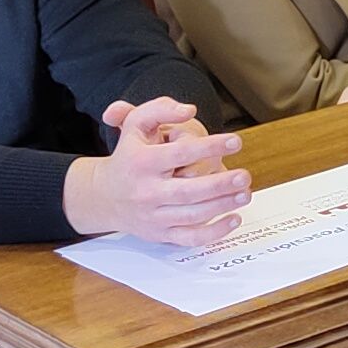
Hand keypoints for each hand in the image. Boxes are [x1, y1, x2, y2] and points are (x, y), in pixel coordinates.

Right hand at [69, 96, 250, 244]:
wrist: (103, 196)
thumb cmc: (128, 156)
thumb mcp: (135, 125)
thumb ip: (160, 109)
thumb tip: (189, 110)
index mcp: (141, 162)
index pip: (180, 154)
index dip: (210, 147)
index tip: (236, 141)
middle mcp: (146, 191)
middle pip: (189, 190)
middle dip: (220, 184)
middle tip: (244, 175)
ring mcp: (154, 215)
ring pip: (193, 215)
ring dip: (222, 205)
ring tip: (245, 193)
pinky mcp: (161, 234)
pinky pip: (190, 238)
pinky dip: (214, 233)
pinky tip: (234, 219)